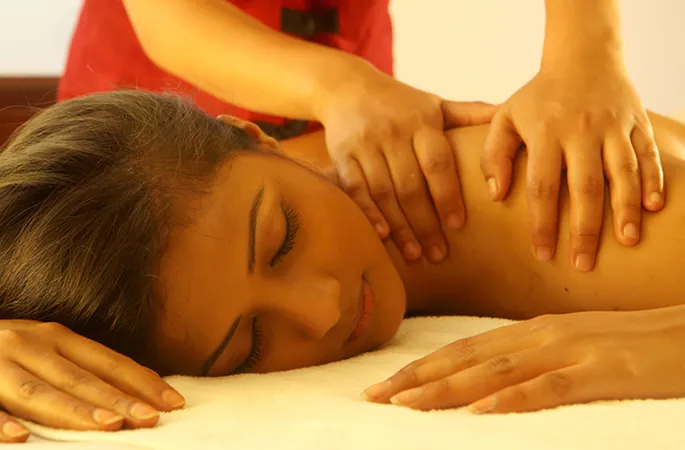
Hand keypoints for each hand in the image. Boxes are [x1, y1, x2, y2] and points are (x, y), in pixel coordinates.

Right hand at [0, 320, 184, 441]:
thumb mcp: (47, 349)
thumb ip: (82, 368)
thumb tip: (135, 394)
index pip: (108, 361)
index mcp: (56, 337)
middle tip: (149, 419)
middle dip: (117, 399)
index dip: (141, 381)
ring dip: (73, 410)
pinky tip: (20, 437)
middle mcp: (30, 344)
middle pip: (79, 378)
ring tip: (107, 426)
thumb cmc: (8, 351)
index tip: (172, 403)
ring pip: (38, 391)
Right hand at [319, 69, 495, 263]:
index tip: (458, 225)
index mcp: (420, 122)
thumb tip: (508, 113)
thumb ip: (469, 113)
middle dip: (425, 223)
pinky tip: (382, 235)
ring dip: (400, 226)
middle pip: (410, 185)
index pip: (437, 162)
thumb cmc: (400, 103)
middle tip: (438, 254)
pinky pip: (355, 189)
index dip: (447, 195)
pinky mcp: (341, 154)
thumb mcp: (434, 103)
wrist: (347, 86)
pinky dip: (368, 213)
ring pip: (384, 192)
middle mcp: (392, 132)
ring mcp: (365, 144)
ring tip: (415, 254)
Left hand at [362, 307, 684, 412]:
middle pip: (467, 358)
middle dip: (416, 378)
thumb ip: (533, 359)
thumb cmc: (634, 344)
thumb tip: (489, 382)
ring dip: (446, 389)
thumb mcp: (574, 347)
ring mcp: (572, 350)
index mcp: (533, 331)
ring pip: (496, 372)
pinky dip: (511, 399)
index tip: (383, 385)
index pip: (464, 350)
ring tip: (404, 404)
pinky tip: (480, 411)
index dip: (421, 367)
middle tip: (372, 396)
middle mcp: (543, 336)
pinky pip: (549, 387)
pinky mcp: (605, 371)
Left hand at [481, 64, 663, 270]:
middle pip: (584, 187)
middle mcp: (581, 130)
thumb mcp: (506, 118)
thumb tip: (496, 195)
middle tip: (583, 264)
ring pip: (622, 172)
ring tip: (626, 241)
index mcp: (545, 132)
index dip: (542, 223)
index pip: (541, 186)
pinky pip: (647, 154)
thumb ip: (495, 154)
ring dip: (625, 208)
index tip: (542, 254)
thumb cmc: (538, 97)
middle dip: (584, 228)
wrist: (582, 57)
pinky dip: (653, 179)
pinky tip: (654, 207)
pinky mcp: (636, 122)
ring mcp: (612, 126)